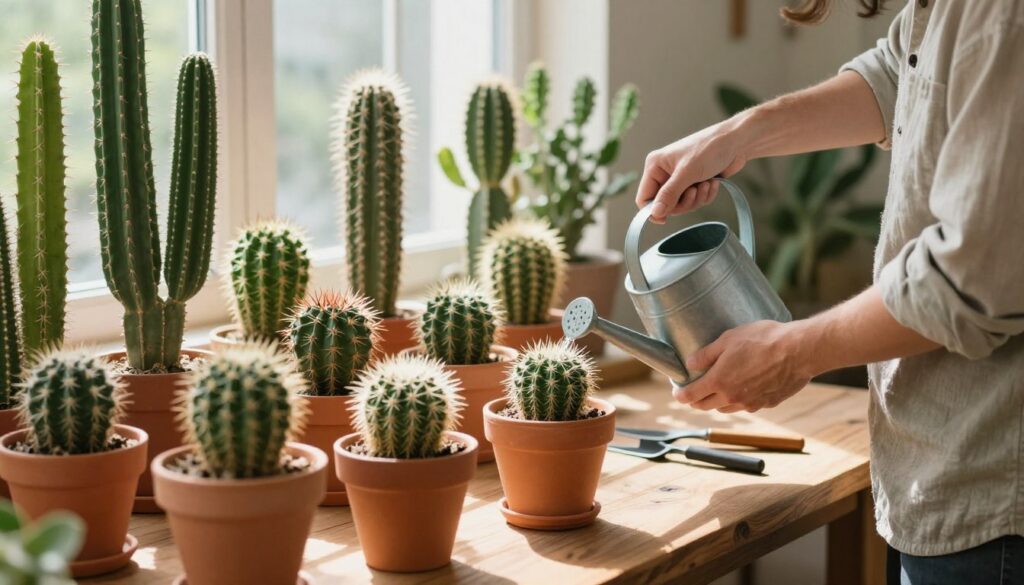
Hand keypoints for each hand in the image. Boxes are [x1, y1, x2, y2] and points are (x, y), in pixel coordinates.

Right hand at [636, 118, 748, 222]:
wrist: (737, 142)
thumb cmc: (710, 148)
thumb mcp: (687, 173)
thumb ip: (669, 194)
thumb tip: (654, 213)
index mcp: (655, 166)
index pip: (644, 198)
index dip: (653, 210)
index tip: (666, 219)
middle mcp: (665, 172)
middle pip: (664, 204)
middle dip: (683, 202)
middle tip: (694, 192)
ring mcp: (680, 178)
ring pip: (681, 204)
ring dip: (697, 198)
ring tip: (706, 183)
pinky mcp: (694, 182)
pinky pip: (695, 200)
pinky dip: (705, 195)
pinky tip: (712, 182)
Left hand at [672, 320, 814, 412]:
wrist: (799, 351)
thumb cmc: (764, 340)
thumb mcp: (729, 339)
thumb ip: (707, 354)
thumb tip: (690, 363)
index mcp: (719, 381)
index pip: (692, 395)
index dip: (681, 395)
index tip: (678, 394)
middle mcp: (733, 397)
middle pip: (706, 406)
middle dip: (696, 401)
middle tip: (693, 394)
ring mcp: (751, 403)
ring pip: (726, 408)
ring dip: (718, 402)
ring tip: (717, 391)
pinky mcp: (768, 404)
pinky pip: (747, 406)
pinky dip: (740, 400)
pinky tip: (744, 389)